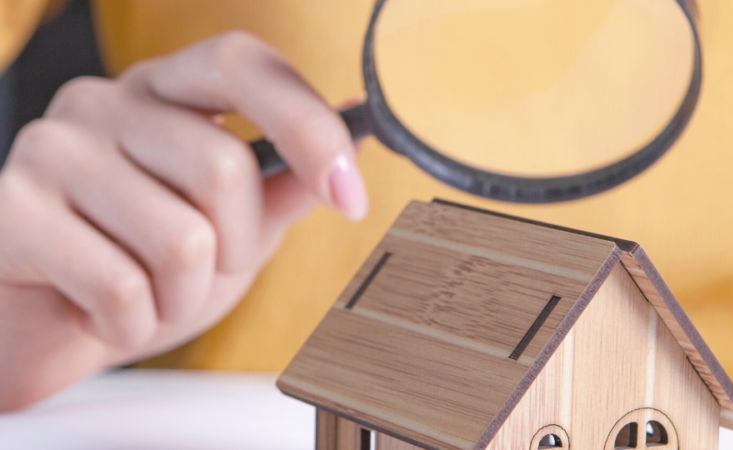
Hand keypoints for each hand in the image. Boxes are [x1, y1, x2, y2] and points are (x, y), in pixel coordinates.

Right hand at [0, 31, 367, 410]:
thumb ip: (281, 189)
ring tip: (150, 296)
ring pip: (181, 238)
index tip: (350, 197)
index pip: (242, 64)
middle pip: (222, 166)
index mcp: (165, 93)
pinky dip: (133, 324)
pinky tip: (106, 315)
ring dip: (183, 296)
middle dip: (237, 247)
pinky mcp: (13, 208)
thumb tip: (352, 142)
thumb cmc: (140, 267)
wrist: (43, 328)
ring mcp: (53, 148)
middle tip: (206, 271)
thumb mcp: (230, 230)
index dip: (308, 125)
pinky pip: (120, 286)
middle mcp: (105, 101)